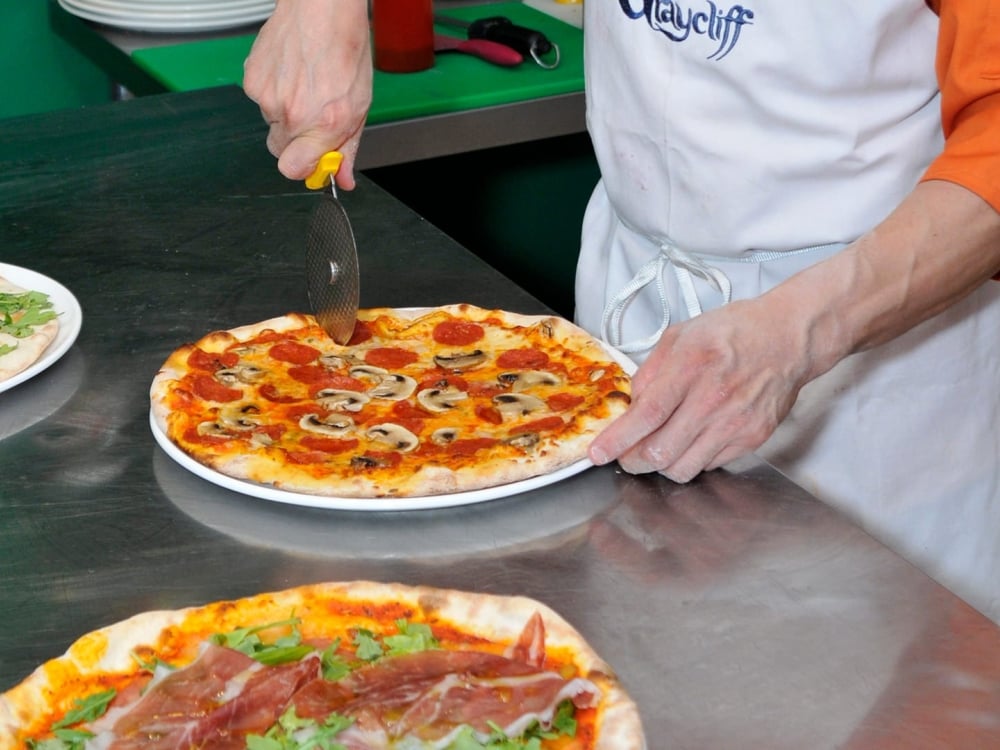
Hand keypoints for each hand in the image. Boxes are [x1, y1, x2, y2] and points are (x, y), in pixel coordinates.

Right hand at [243, 0, 372, 189]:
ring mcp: (267, 97)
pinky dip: (273, 92)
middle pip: (281, 151)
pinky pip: (260, 100)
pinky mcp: (252, 80)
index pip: (293, 170)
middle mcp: (292, 114)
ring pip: (272, 123)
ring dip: (286, 113)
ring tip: (305, 85)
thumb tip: (343, 178)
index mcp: (323, 124)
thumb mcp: (358, 105)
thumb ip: (347, 146)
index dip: (303, 168)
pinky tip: (291, 73)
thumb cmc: (344, 49)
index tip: (313, 161)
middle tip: (312, 118)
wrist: (321, 10)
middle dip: (296, 142)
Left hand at [589, 296, 814, 482]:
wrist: (786, 339)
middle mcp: (714, 399)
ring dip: (660, 465)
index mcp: (691, 367)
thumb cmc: (733, 332)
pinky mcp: (751, 439)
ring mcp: (735, 423)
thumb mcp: (679, 336)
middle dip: (632, 461)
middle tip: (625, 455)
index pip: (646, 415)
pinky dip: (690, 459)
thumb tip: (628, 406)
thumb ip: (649, 372)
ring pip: (682, 468)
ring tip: (657, 448)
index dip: (617, 440)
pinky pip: (708, 465)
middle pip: (660, 452)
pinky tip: (690, 440)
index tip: (598, 453)